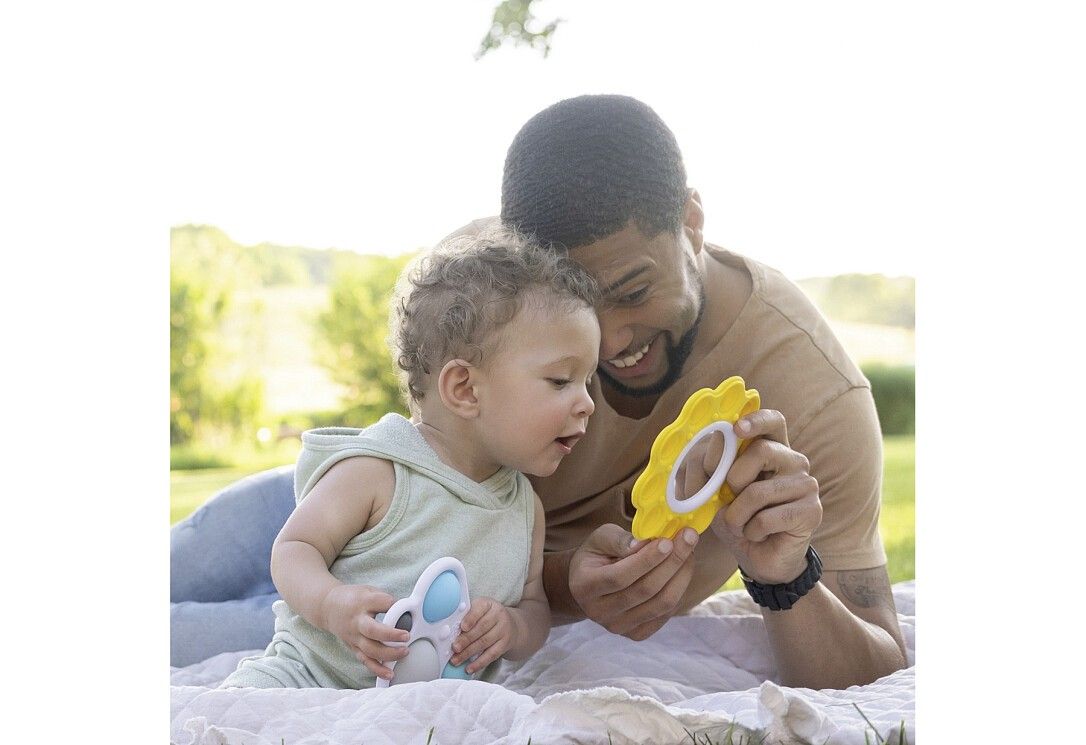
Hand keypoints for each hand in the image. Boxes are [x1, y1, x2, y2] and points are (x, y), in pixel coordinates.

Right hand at [319, 584, 409, 680]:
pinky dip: (378, 669)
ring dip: (389, 654)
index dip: (395, 605)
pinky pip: (365, 661)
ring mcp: (354, 637)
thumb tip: (408, 611)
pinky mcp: (353, 648)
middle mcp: (357, 621)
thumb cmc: (353, 598)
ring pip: (370, 650)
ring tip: (405, 652)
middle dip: (391, 635)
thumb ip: (386, 600)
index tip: (408, 607)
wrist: (328, 607)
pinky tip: (390, 674)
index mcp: (362, 602)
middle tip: (407, 636)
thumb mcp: (369, 591)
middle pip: (373, 630)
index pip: (381, 603)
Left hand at [450, 597, 516, 674]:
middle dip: (466, 639)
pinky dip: (479, 663)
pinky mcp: (505, 644)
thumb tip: (447, 631)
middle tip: (454, 648)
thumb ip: (465, 616)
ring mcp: (504, 630)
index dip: (471, 618)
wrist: (511, 626)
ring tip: (456, 660)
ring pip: (485, 642)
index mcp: (488, 604)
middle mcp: (498, 615)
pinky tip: (469, 668)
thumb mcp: (478, 610)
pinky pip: (491, 655)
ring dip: (468, 653)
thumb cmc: (487, 617)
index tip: (462, 627)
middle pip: (481, 628)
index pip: (479, 609)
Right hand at [568, 522, 698, 640]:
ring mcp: (618, 627)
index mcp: (584, 586)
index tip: (668, 541)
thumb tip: (646, 543)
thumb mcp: (600, 539)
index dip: (647, 560)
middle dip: (672, 562)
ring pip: (661, 604)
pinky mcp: (636, 634)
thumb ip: (620, 540)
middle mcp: (599, 612)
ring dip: (681, 575)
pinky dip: (679, 591)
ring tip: (689, 552)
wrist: (589, 585)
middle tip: (689, 538)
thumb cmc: (596, 556)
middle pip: (646, 590)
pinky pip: (665, 614)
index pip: (620, 576)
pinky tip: (681, 571)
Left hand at [709, 409, 821, 583]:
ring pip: (758, 491)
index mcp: (772, 449)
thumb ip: (707, 472)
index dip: (756, 420)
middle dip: (733, 478)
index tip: (737, 428)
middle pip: (762, 451)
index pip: (773, 421)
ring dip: (737, 514)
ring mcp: (806, 485)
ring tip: (741, 524)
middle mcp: (794, 461)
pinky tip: (757, 535)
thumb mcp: (714, 494)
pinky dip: (751, 530)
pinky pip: (767, 518)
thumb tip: (705, 454)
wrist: (759, 560)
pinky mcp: (812, 511)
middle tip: (730, 497)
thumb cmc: (738, 520)